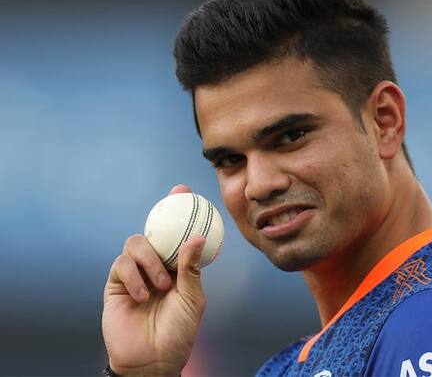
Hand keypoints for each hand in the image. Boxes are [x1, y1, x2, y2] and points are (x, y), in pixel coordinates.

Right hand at [102, 185, 205, 375]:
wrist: (153, 360)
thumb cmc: (178, 332)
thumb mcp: (192, 299)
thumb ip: (191, 269)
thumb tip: (197, 237)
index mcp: (176, 267)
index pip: (176, 235)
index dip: (178, 211)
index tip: (184, 191)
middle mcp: (155, 266)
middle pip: (152, 231)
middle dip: (161, 215)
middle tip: (174, 201)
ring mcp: (134, 274)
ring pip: (135, 243)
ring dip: (150, 260)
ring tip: (161, 285)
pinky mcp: (115, 284)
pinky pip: (121, 265)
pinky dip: (133, 277)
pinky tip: (142, 296)